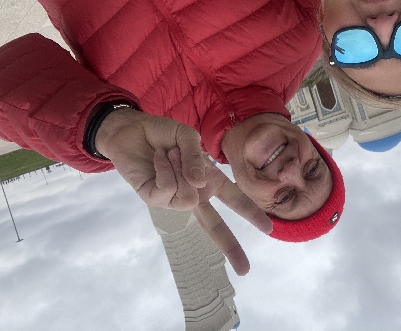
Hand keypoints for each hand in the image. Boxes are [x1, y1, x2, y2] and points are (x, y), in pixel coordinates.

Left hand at [95, 108, 271, 274]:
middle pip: (215, 225)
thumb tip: (198, 184)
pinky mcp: (153, 199)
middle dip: (231, 246)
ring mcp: (173, 199)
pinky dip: (165, 167)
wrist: (131, 130)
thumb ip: (197, 158)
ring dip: (180, 167)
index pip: (235, 199)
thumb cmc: (163, 134)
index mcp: (209, 181)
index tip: (268, 229)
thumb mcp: (187, 137)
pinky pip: (168, 188)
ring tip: (171, 153)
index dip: (252, 213)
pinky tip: (159, 158)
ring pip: (188, 197)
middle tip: (245, 270)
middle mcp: (193, 194)